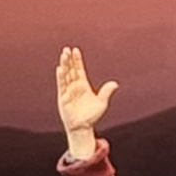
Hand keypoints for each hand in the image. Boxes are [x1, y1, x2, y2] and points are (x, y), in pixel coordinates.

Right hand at [54, 44, 115, 158]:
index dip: (77, 60)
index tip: (76, 50)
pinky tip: (60, 69)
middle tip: (67, 49)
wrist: (82, 127)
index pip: (79, 69)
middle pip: (71, 70)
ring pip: (66, 75)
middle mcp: (75, 86)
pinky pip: (62, 85)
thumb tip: (115, 83)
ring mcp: (68, 91)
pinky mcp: (63, 98)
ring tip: (63, 55)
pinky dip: (61, 77)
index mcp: (83, 85)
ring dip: (64, 65)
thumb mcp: (101, 103)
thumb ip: (106, 92)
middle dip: (69, 59)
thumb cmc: (92, 116)